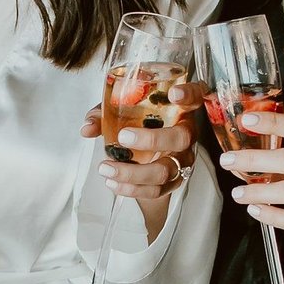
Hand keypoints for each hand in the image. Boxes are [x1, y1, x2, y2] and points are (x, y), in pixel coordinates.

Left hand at [81, 78, 200, 207]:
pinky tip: (112, 183)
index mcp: (181, 109)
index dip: (189, 94)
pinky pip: (156, 190)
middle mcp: (187, 134)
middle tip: (122, 137)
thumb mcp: (122, 113)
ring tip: (105, 167)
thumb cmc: (139, 124)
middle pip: (180, 138)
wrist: (149, 156)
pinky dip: (131, 189)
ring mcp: (183, 160)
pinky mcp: (174, 181)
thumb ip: (105, 114)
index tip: (173, 93)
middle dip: (151, 139)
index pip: (196, 96)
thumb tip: (87, 128)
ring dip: (133, 173)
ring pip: (165, 171)